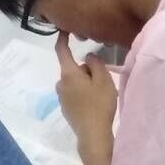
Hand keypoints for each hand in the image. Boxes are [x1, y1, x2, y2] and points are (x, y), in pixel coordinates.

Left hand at [54, 32, 116, 147]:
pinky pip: (75, 94)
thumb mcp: (103, 79)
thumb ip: (95, 63)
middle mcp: (61, 83)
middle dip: (86, 70)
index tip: (64, 30)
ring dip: (85, 83)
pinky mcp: (66, 109)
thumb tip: (87, 58)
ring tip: (101, 94)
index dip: (62, 39)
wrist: (92, 134)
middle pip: (73, 69)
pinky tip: (95, 105)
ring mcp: (62, 97)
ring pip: (75, 82)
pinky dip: (83, 95)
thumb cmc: (99, 104)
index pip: (61, 51)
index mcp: (68, 73)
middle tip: (103, 80)